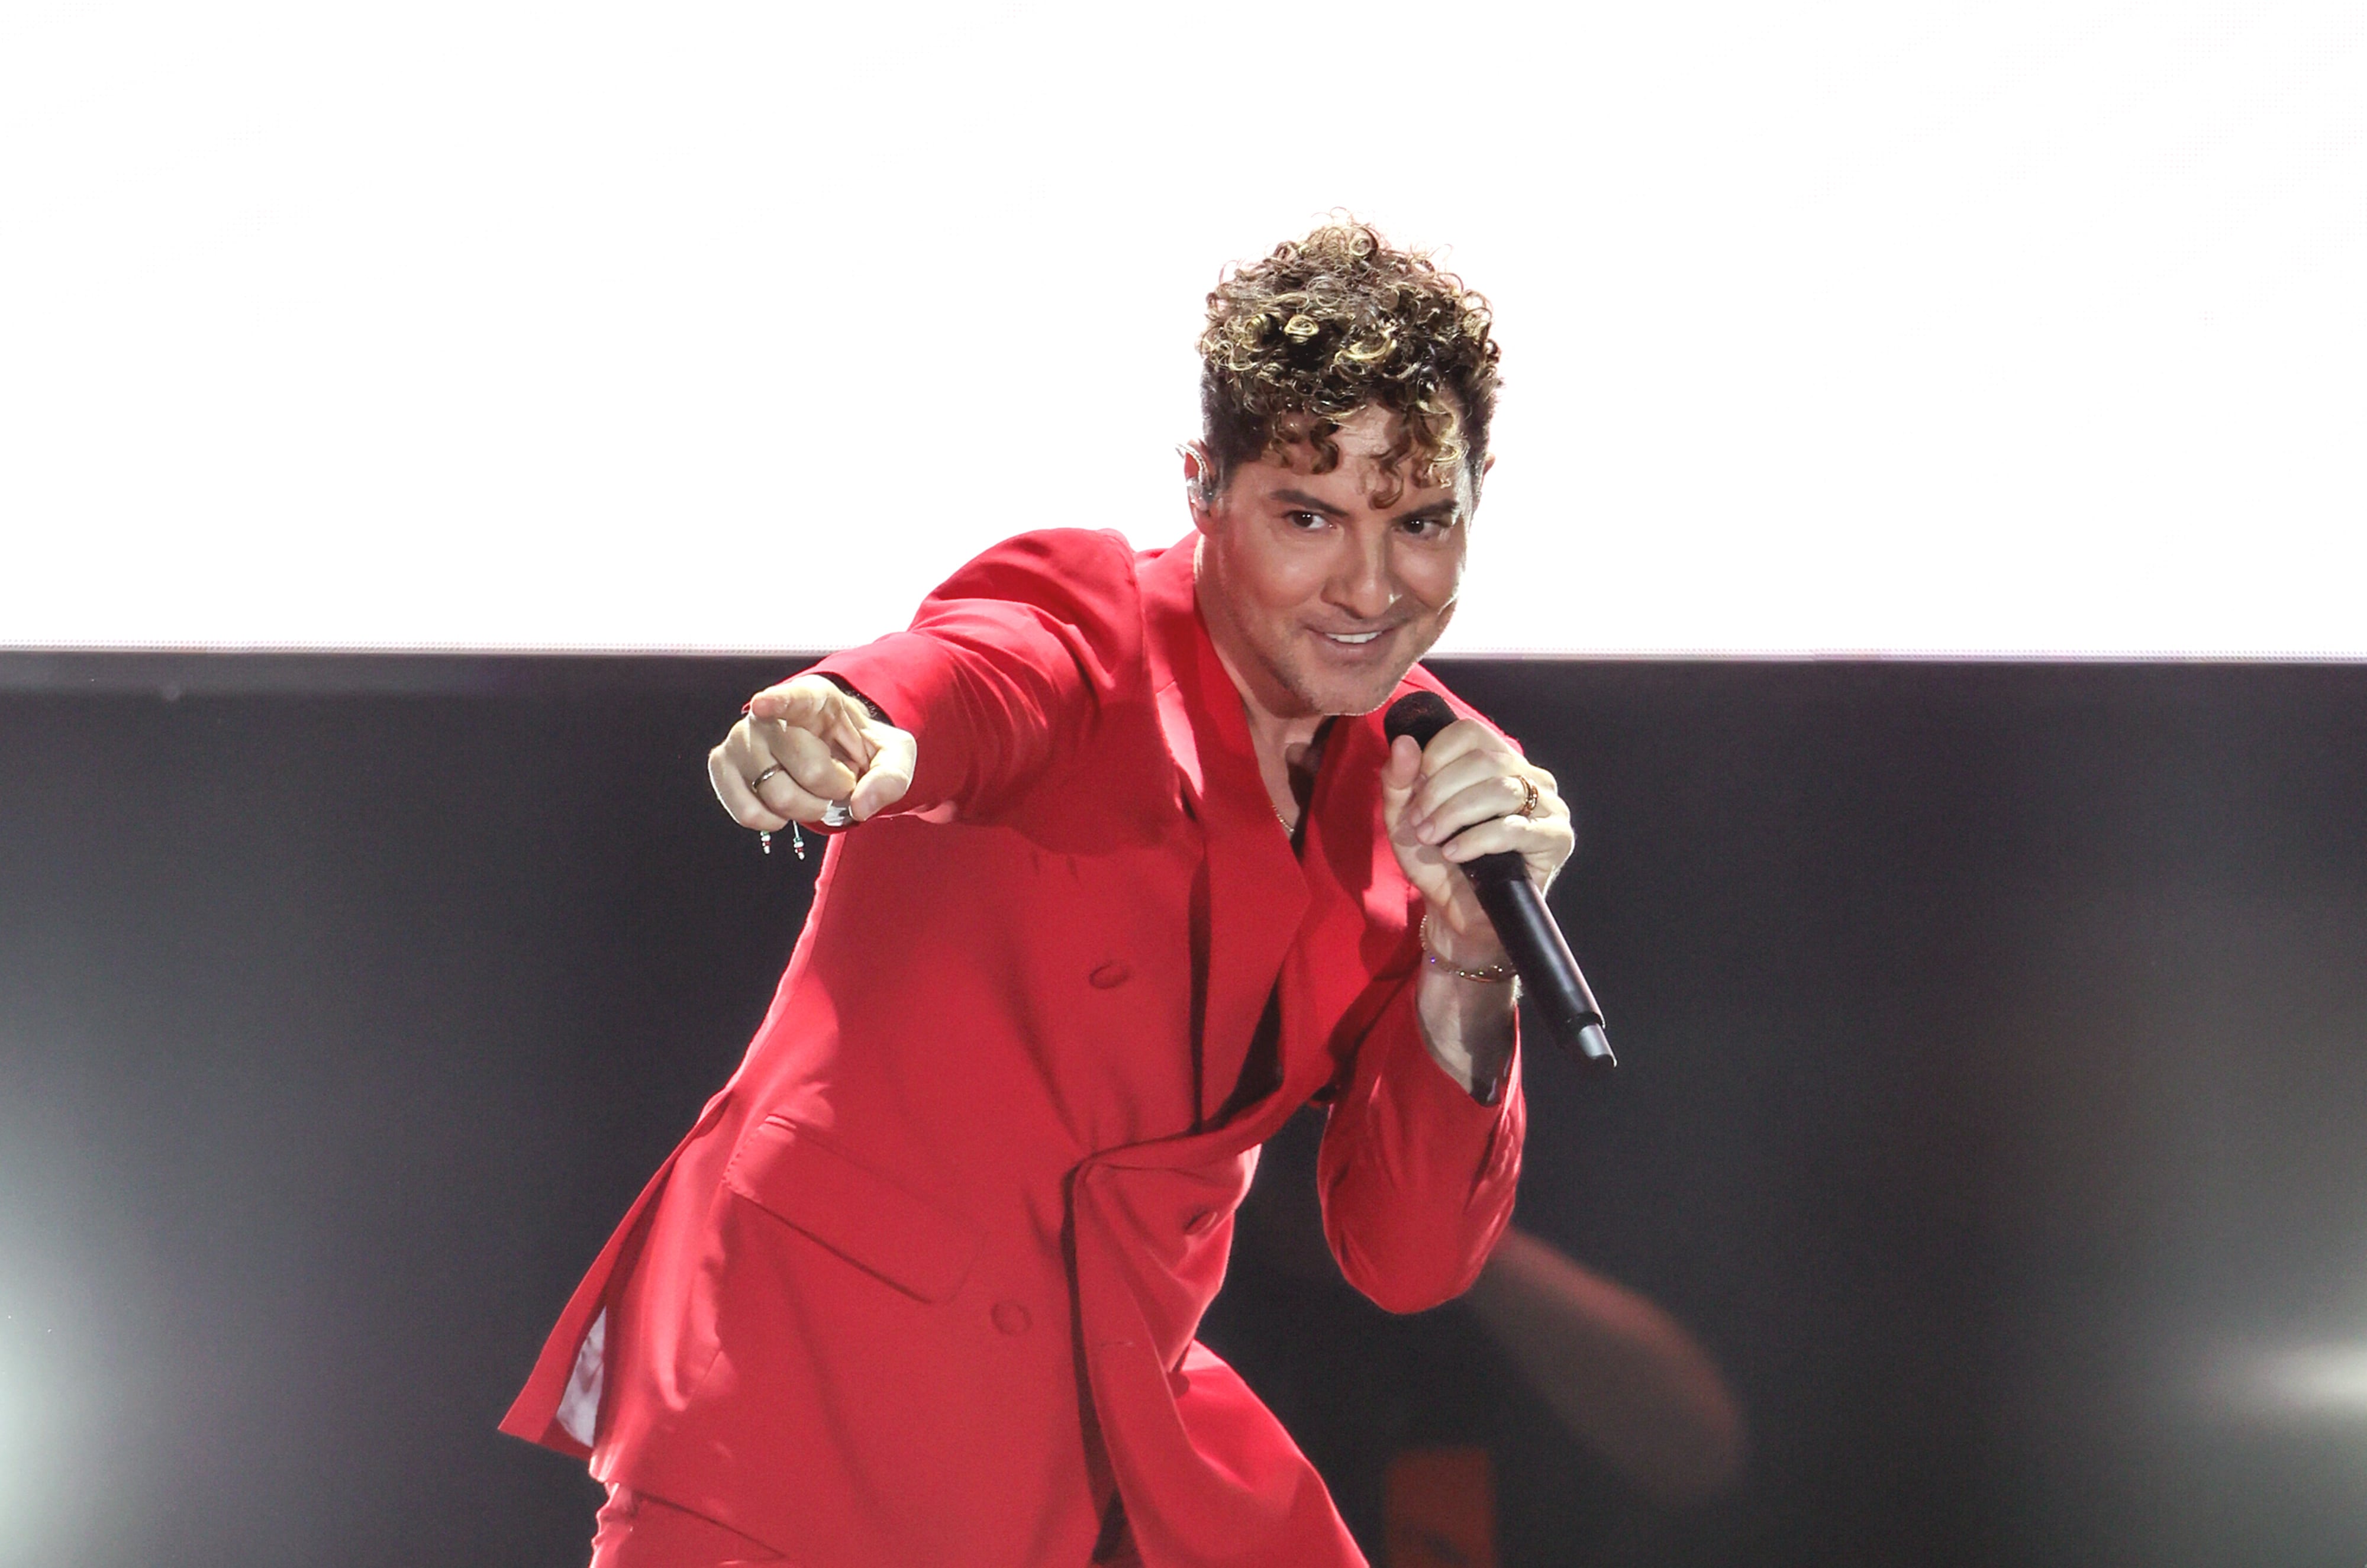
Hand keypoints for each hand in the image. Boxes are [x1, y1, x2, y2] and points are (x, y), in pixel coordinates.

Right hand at [707, 674, 916, 832]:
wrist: (834, 755)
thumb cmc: (860, 748)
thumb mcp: (894, 754)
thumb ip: (890, 777)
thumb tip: (860, 806)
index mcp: (812, 697)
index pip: (792, 697)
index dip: (777, 702)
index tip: (764, 705)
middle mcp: (767, 714)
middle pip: (804, 767)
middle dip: (833, 789)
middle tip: (840, 782)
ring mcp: (740, 739)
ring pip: (775, 795)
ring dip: (807, 809)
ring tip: (814, 793)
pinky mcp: (723, 766)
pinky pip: (745, 811)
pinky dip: (772, 821)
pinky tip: (784, 810)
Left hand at [1380, 720, 1573, 967]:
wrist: (1455, 912)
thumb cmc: (1435, 860)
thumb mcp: (1404, 816)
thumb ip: (1399, 778)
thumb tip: (1403, 741)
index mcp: (1496, 761)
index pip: (1470, 732)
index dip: (1436, 755)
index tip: (1416, 788)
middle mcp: (1528, 776)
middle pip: (1484, 758)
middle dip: (1440, 790)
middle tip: (1420, 823)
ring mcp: (1548, 806)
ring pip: (1501, 789)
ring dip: (1455, 813)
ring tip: (1432, 837)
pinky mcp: (1556, 838)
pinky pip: (1515, 828)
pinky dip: (1476, 840)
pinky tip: (1455, 853)